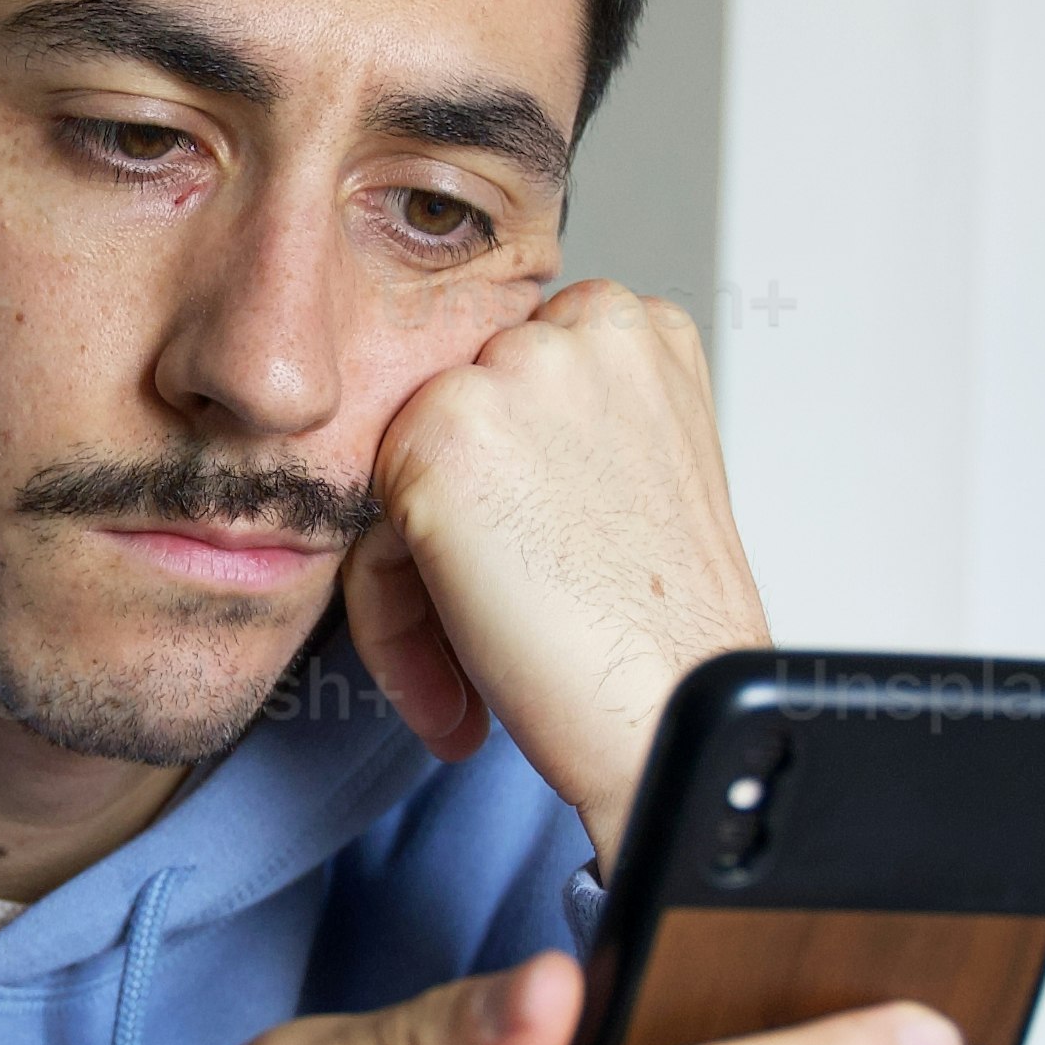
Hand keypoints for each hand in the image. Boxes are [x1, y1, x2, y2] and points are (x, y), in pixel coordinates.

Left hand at [337, 280, 769, 871]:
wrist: (679, 714)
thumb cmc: (665, 630)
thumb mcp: (639, 479)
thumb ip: (560, 429)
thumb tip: (469, 453)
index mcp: (637, 332)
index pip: (507, 383)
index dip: (505, 489)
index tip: (529, 563)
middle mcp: (577, 329)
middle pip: (451, 423)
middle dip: (456, 531)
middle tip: (506, 621)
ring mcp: (506, 374)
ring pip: (400, 476)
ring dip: (418, 584)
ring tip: (478, 664)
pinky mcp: (438, 440)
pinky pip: (365, 536)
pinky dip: (390, 627)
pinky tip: (461, 684)